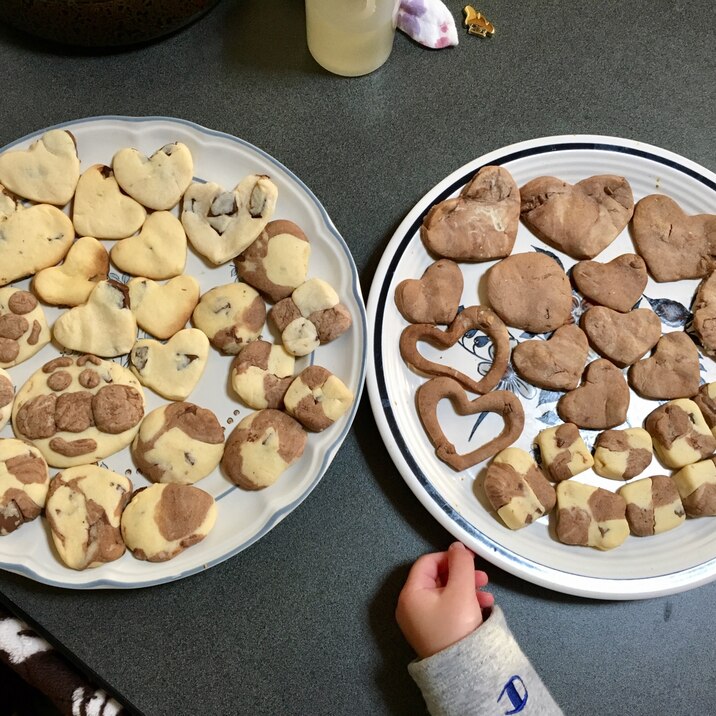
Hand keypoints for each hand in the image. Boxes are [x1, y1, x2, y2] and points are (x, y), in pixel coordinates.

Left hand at [396, 542, 493, 658]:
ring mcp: (421, 621)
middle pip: (437, 578)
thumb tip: (456, 547)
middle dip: (461, 574)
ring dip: (466, 589)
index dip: (449, 557)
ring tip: (486, 594)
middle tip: (482, 576)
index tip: (469, 558)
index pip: (427, 563)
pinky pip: (446, 609)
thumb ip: (460, 563)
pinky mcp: (432, 632)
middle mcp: (411, 606)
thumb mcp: (461, 589)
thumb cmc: (456, 627)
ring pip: (445, 594)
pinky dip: (463, 604)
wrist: (462, 671)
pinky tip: (482, 606)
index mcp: (410, 593)